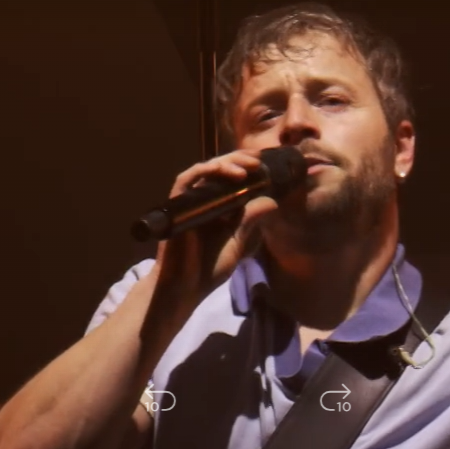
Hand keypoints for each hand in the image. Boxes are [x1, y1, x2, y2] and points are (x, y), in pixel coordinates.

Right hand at [152, 149, 278, 298]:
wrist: (185, 288)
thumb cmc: (209, 268)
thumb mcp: (238, 242)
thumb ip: (252, 221)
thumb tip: (273, 201)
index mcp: (219, 207)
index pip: (234, 179)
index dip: (249, 168)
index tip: (269, 166)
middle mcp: (203, 200)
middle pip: (222, 169)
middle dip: (242, 160)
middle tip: (260, 161)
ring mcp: (189, 201)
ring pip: (207, 169)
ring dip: (228, 163)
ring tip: (249, 168)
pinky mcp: (176, 204)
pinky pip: (188, 178)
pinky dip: (207, 170)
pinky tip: (226, 171)